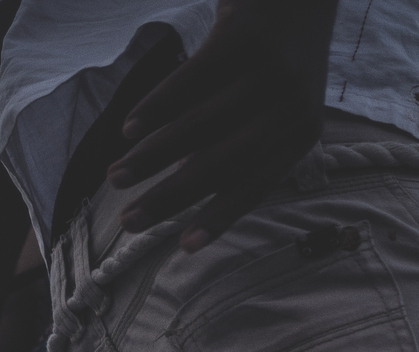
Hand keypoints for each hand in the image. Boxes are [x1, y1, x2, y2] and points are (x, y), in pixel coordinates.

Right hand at [107, 0, 338, 250]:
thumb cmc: (279, 46)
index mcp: (301, 133)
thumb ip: (241, 138)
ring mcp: (269, 73)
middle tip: (130, 220)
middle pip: (220, 165)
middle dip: (170, 197)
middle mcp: (290, 108)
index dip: (218, 217)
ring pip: (198, 128)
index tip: (183, 246)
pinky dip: (155, 109)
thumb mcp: (274, 99)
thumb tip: (187, 182)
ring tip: (116, 177)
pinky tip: (129, 129)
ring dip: (150, 157)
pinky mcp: (243, 39)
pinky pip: (190, 84)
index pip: (254, 186)